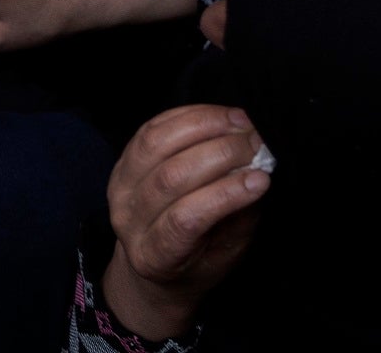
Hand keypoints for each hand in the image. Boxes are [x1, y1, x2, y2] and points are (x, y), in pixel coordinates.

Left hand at [102, 104, 267, 339]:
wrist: (153, 264)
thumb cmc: (196, 262)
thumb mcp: (224, 256)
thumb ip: (237, 219)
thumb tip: (255, 174)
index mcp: (154, 255)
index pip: (184, 219)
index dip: (224, 195)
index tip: (262, 178)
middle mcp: (128, 218)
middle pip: (170, 177)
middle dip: (220, 154)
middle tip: (257, 144)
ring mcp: (119, 186)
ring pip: (156, 145)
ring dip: (203, 127)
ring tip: (240, 123)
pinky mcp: (120, 161)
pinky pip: (151, 128)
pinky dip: (186, 116)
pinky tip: (217, 115)